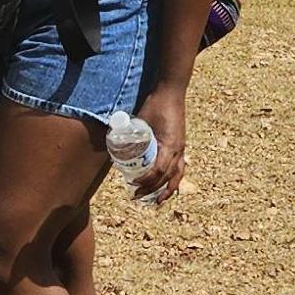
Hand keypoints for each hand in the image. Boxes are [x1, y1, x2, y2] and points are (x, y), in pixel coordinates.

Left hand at [131, 85, 186, 206]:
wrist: (170, 92)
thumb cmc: (155, 104)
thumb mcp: (141, 119)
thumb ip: (130, 131)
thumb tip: (114, 143)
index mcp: (170, 145)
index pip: (158, 170)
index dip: (146, 180)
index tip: (132, 183)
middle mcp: (178, 149)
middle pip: (166, 177)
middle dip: (152, 189)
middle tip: (136, 195)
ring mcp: (181, 148)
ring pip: (177, 175)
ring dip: (167, 190)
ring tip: (157, 201)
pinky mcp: (180, 145)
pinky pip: (180, 167)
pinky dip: (174, 179)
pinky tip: (167, 186)